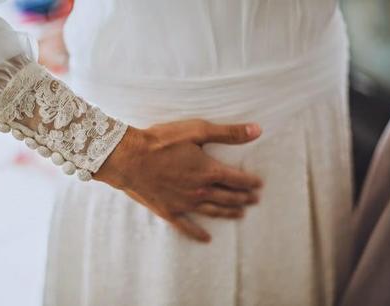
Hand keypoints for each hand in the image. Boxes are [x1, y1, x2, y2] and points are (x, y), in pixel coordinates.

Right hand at [95, 119, 262, 242]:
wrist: (130, 158)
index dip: (250, 182)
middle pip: (228, 197)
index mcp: (209, 171)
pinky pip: (187, 226)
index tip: (259, 185)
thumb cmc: (162, 141)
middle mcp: (200, 191)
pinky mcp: (169, 211)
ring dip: (228, 213)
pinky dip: (197, 233)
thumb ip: (228, 133)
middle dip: (243, 198)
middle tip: (254, 201)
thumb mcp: (198, 130)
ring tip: (240, 214)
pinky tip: (206, 239)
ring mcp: (185, 204)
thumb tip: (257, 130)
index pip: (237, 179)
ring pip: (213, 211)